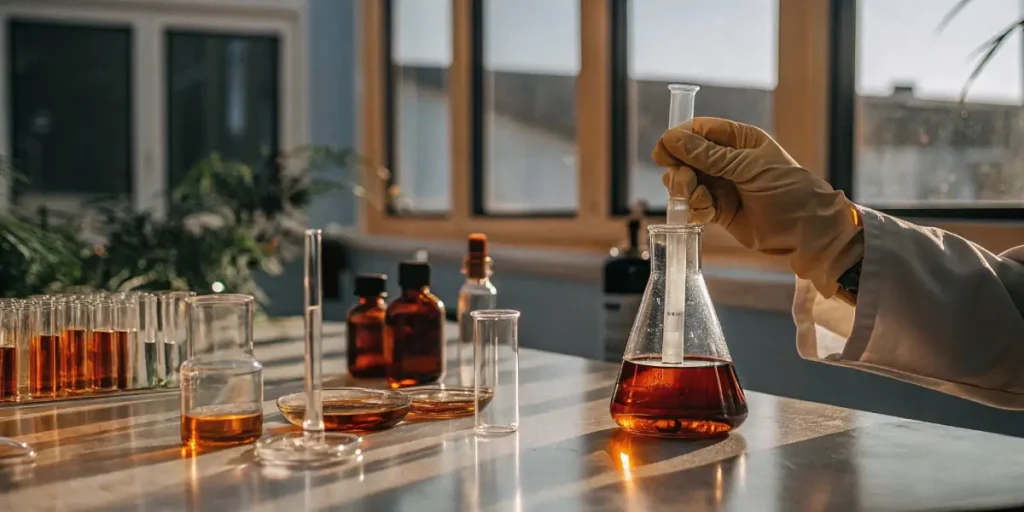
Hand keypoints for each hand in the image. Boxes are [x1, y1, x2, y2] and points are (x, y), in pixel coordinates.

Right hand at [653, 117, 862, 296]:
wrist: (806, 232)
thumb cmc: (788, 191)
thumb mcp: (748, 168)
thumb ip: (709, 156)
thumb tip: (673, 139)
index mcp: (738, 140)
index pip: (698, 130)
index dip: (678, 139)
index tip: (663, 153)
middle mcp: (727, 160)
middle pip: (686, 157)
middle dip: (681, 170)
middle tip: (686, 183)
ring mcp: (722, 185)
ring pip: (686, 182)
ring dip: (687, 192)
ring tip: (702, 200)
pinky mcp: (719, 209)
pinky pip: (694, 205)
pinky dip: (695, 210)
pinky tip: (707, 215)